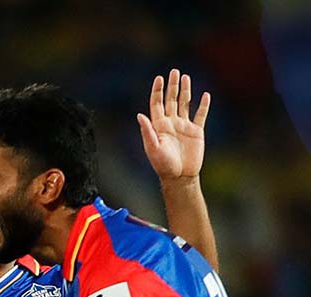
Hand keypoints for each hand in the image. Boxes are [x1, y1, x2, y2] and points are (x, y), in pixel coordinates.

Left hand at [137, 68, 210, 182]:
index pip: (157, 104)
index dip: (158, 91)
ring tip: (185, 77)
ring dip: (186, 91)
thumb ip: (147, 131)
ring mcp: (184, 126)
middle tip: (174, 71)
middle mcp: (171, 123)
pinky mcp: (196, 132)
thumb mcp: (153, 147)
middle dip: (172, 86)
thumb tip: (140, 115)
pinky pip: (200, 115)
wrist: (179, 176)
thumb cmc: (163, 165)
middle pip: (171, 100)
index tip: (159, 78)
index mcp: (159, 126)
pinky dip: (203, 105)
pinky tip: (205, 95)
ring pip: (185, 104)